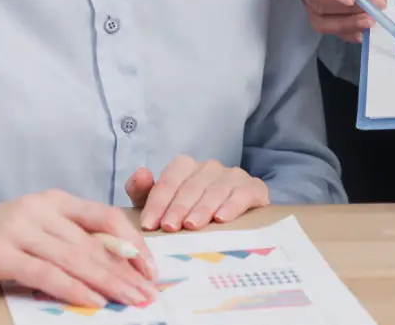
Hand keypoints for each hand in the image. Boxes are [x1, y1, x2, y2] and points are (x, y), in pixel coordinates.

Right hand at [0, 192, 157, 308]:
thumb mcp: (31, 231)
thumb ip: (64, 241)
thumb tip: (109, 265)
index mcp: (53, 201)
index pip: (105, 217)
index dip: (132, 242)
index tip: (150, 268)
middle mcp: (40, 210)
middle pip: (94, 242)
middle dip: (127, 270)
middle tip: (149, 292)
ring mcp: (19, 230)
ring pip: (75, 258)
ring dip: (108, 282)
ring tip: (131, 300)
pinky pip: (45, 273)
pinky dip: (73, 288)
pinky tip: (92, 300)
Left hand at [128, 156, 270, 231]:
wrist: (233, 223)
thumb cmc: (189, 216)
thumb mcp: (162, 208)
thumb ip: (144, 193)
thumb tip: (140, 173)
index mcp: (185, 167)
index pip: (169, 180)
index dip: (158, 202)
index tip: (149, 224)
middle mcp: (209, 168)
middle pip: (192, 185)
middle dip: (179, 207)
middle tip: (169, 227)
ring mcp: (233, 176)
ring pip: (216, 189)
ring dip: (203, 207)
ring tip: (192, 225)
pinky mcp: (254, 188)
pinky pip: (244, 193)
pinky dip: (233, 205)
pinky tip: (222, 218)